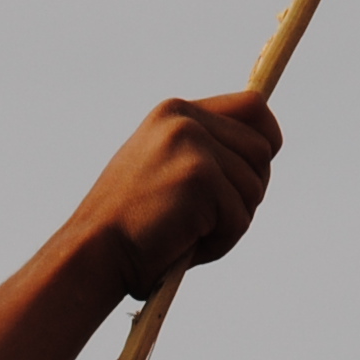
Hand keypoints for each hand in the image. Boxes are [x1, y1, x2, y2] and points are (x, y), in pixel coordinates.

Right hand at [69, 92, 281, 300]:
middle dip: (248, 191)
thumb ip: (206, 152)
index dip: (267, 137)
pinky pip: (240, 216)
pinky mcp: (199, 177)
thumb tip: (264, 148)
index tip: (260, 166)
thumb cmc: (132, 225)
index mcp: (176, 112)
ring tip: (191, 234)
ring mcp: (193, 145)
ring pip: (254, 186)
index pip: (252, 106)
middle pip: (262, 150)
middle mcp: (185, 120)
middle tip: (212, 219)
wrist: (93, 252)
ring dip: (233, 221)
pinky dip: (221, 241)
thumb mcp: (165, 169)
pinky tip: (185, 245)